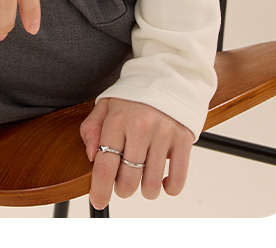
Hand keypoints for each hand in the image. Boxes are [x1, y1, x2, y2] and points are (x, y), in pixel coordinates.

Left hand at [80, 97, 194, 209]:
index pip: (105, 164)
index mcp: (117, 119)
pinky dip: (169, 188)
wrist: (169, 74)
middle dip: (123, 189)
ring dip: (145, 190)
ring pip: (151, 185)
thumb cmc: (135, 95)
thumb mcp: (106, 103)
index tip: (98, 201)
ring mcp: (164, 134)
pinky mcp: (183, 139)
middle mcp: (140, 127)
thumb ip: (92, 128)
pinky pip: (177, 180)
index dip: (100, 189)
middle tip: (124, 181)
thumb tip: (91, 157)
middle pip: (128, 180)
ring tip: (143, 178)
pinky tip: (163, 180)